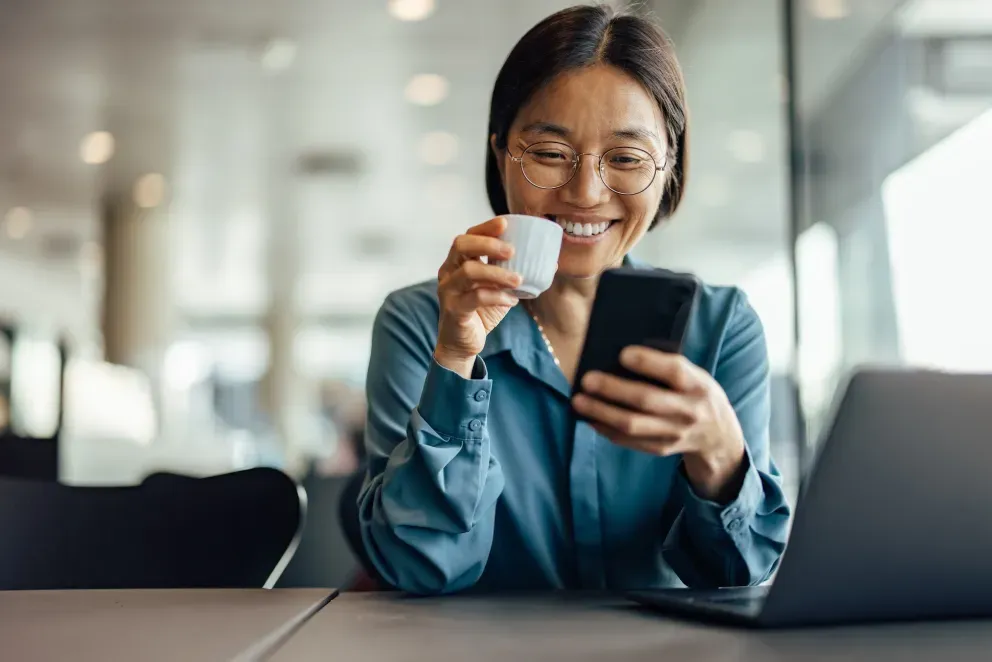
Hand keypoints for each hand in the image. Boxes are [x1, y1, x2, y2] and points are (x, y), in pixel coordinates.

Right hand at [435, 217, 523, 376]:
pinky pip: (474, 298)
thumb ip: (515, 274)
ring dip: (497, 273)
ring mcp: (448, 290)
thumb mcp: (499, 289)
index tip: (506, 222)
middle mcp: (449, 272)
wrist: (462, 344)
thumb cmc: (480, 312)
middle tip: (512, 250)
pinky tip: (511, 300)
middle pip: (461, 246)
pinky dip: (496, 296)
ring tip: (519, 279)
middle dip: (488, 244)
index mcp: (458, 262)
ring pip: (469, 272)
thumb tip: (551, 263)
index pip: (468, 236)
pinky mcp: (454, 310)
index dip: (485, 227)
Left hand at [571, 346, 746, 501]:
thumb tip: (623, 356)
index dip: (648, 362)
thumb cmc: (697, 394)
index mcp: (698, 385)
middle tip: (587, 380)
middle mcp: (689, 411)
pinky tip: (590, 418)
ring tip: (579, 401)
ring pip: (633, 424)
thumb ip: (668, 367)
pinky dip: (606, 429)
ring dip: (601, 412)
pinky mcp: (661, 449)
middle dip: (613, 390)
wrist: (718, 435)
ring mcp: (675, 434)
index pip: (674, 372)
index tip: (622, 353)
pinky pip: (628, 441)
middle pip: (646, 400)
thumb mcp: (695, 375)